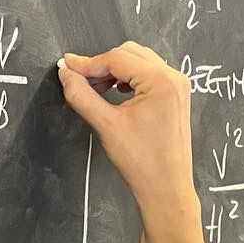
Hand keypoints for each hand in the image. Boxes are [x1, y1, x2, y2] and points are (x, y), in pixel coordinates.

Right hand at [57, 41, 196, 213]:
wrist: (166, 188)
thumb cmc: (144, 163)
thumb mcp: (106, 125)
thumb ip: (82, 95)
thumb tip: (66, 74)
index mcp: (161, 81)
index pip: (117, 58)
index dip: (88, 63)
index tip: (67, 67)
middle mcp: (173, 78)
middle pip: (128, 54)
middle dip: (101, 65)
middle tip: (79, 80)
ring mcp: (177, 86)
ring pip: (138, 62)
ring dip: (114, 70)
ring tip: (95, 88)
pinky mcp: (175, 96)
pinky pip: (148, 74)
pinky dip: (128, 78)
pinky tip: (115, 92)